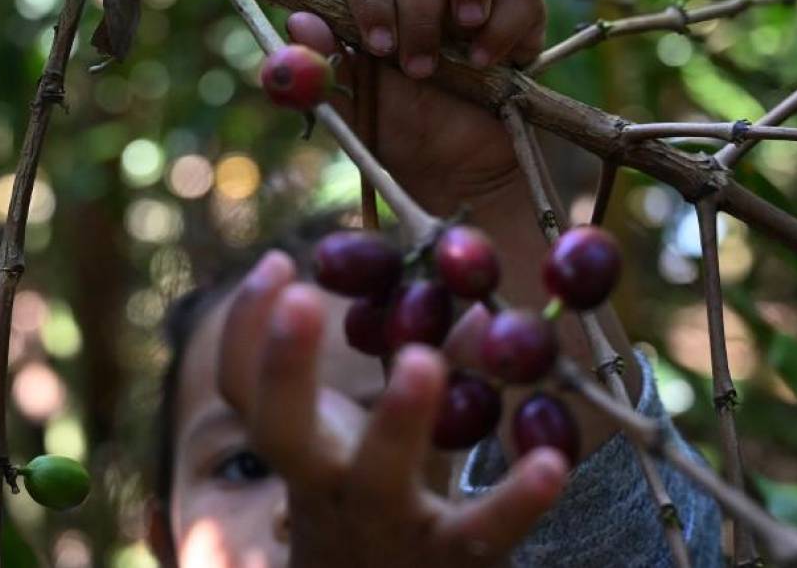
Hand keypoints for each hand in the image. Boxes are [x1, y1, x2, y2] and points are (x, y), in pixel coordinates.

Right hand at [217, 251, 569, 567]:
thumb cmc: (373, 502)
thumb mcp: (375, 434)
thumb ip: (412, 362)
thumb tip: (472, 298)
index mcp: (304, 447)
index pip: (244, 389)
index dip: (248, 328)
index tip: (277, 259)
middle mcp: (327, 485)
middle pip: (282, 432)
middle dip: (286, 367)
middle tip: (302, 300)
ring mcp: (385, 524)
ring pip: (378, 477)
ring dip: (397, 418)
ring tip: (421, 359)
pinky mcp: (450, 561)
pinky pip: (480, 532)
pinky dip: (515, 500)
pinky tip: (551, 461)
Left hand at [286, 0, 546, 214]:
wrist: (458, 174)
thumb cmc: (399, 131)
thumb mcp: (355, 109)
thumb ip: (327, 66)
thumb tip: (297, 21)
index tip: (377, 44)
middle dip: (416, 6)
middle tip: (417, 66)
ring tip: (461, 35)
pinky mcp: (519, 14)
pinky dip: (504, 21)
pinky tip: (487, 61)